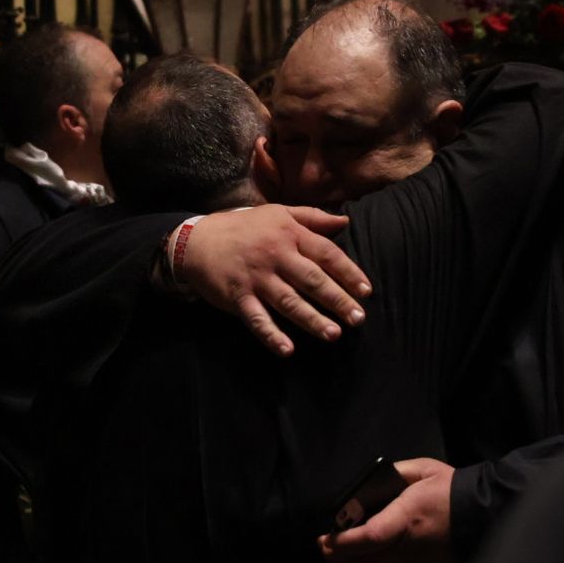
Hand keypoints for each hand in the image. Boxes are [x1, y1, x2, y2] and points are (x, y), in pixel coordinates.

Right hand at [177, 205, 371, 356]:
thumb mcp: (277, 213)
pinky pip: (257, 319)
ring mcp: (256, 278)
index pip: (325, 254)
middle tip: (358, 319)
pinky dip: (271, 334)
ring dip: (312, 319)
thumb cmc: (244, 227)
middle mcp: (275, 256)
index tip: (366, 291)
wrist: (197, 241)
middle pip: (311, 280)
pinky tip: (288, 349)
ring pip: (288, 301)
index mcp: (288, 234)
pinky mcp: (238, 297)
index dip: (348, 272)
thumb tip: (344, 223)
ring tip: (333, 334)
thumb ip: (312, 218)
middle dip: (337, 300)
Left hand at [317, 458, 458, 562]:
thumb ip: (394, 473)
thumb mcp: (424, 470)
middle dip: (336, 556)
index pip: (369, 538)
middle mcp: (407, 549)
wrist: (485, 519)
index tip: (326, 536)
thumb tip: (369, 483)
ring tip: (335, 559)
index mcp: (407, 518)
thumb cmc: (453, 491)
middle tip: (323, 544)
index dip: (343, 542)